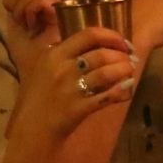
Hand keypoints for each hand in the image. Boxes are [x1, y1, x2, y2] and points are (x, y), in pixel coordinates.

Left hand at [0, 0, 60, 74]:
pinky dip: (30, 12)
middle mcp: (48, 2)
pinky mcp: (62, 12)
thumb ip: (14, 5)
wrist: (37, 70)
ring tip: (29, 27)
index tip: (13, 18)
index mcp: (36, 4)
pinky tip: (34, 27)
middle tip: (22, 25)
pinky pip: (39, 0)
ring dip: (22, 10)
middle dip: (15, 5)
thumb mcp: (14, 26)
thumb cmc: (27, 53)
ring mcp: (56, 5)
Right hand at [14, 27, 135, 143]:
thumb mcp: (43, 66)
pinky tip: (127, 88)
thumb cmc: (37, 95)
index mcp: (54, 54)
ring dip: (124, 70)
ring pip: (107, 73)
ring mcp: (71, 89)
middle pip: (102, 54)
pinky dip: (121, 90)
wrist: (32, 127)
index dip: (112, 36)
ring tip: (130, 71)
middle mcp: (63, 69)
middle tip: (131, 59)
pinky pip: (107, 96)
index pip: (89, 34)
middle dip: (122, 55)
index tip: (123, 43)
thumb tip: (92, 41)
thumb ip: (63, 52)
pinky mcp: (79, 108)